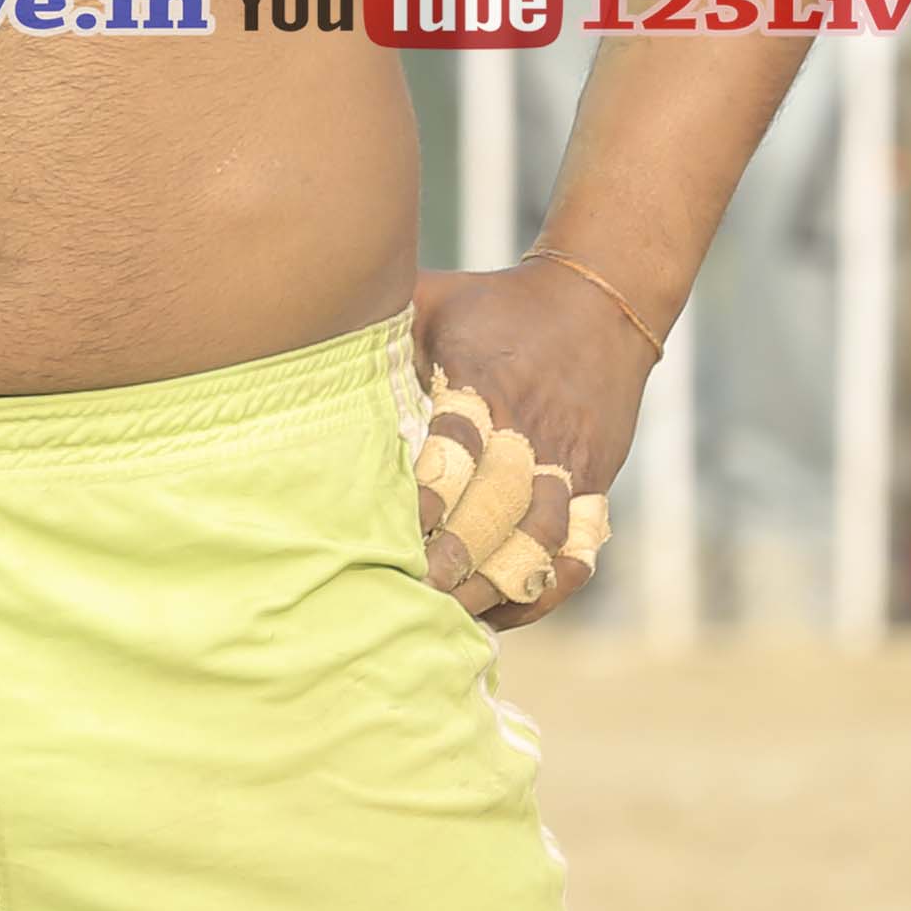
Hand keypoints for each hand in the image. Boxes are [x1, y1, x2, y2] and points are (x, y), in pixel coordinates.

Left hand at [406, 254, 655, 626]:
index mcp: (482, 382)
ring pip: (539, 535)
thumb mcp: (437, 299)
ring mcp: (566, 459)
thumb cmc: (496, 305)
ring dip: (496, 578)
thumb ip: (382, 319)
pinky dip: (547, 586)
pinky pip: (578, 547)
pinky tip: (507, 608)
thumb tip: (310, 321)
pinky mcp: (592, 482)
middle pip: (497, 504)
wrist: (601, 303)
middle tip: (411, 591)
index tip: (390, 533)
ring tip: (450, 610)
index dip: (427, 495)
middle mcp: (528, 426)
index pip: (455, 447)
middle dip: (455, 553)